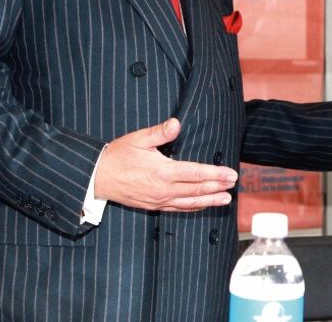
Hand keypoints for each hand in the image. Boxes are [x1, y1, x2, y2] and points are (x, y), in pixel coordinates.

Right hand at [94, 118, 238, 211]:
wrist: (97, 178)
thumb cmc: (117, 156)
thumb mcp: (138, 139)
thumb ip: (159, 132)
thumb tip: (176, 123)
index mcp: (162, 171)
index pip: (196, 173)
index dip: (216, 174)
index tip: (231, 173)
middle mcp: (163, 189)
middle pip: (197, 189)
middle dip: (218, 186)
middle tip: (234, 184)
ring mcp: (158, 200)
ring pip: (190, 202)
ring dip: (209, 201)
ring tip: (225, 200)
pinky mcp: (153, 206)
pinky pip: (178, 209)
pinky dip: (193, 207)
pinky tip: (201, 205)